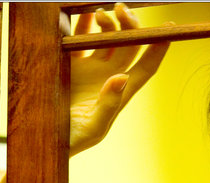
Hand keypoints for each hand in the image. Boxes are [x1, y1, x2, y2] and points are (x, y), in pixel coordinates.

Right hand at [67, 3, 171, 156]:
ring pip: (106, 37)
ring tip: (102, 14)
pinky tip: (86, 13)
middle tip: (122, 10)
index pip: (146, 66)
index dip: (159, 47)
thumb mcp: (92, 129)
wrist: (40, 141)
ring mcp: (90, 69)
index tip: (168, 27)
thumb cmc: (71, 142)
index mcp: (120, 93)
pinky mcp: (69, 64)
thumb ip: (109, 105)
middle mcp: (108, 77)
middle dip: (130, 25)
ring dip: (108, 22)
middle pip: (129, 45)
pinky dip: (84, 24)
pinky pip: (79, 38)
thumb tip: (122, 77)